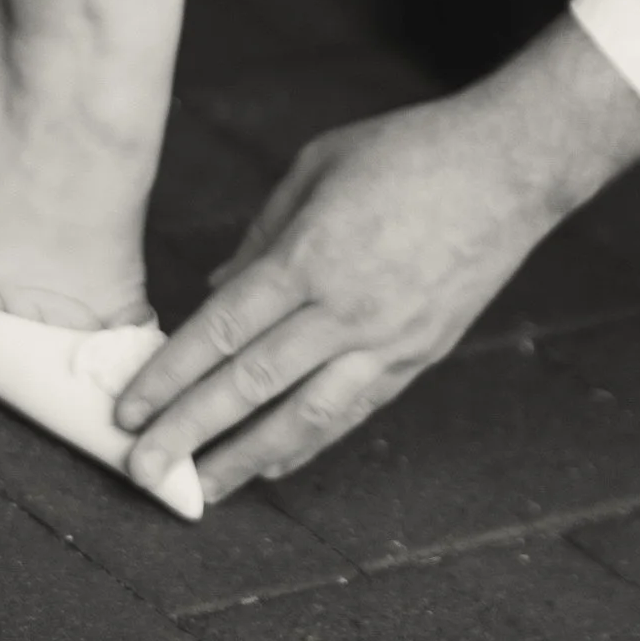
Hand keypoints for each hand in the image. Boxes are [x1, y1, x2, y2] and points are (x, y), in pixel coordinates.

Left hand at [115, 13, 639, 501]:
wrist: (510, 168)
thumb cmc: (408, 150)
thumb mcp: (318, 166)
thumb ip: (262, 233)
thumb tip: (216, 288)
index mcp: (311, 254)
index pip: (223, 330)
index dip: (171, 375)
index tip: (129, 410)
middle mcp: (346, 309)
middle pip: (252, 384)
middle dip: (190, 431)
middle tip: (143, 471)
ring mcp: (388, 339)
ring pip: (305, 415)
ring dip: (247, 458)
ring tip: (203, 490)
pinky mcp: (420, 356)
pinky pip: (354, 410)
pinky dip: (310, 442)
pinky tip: (277, 464)